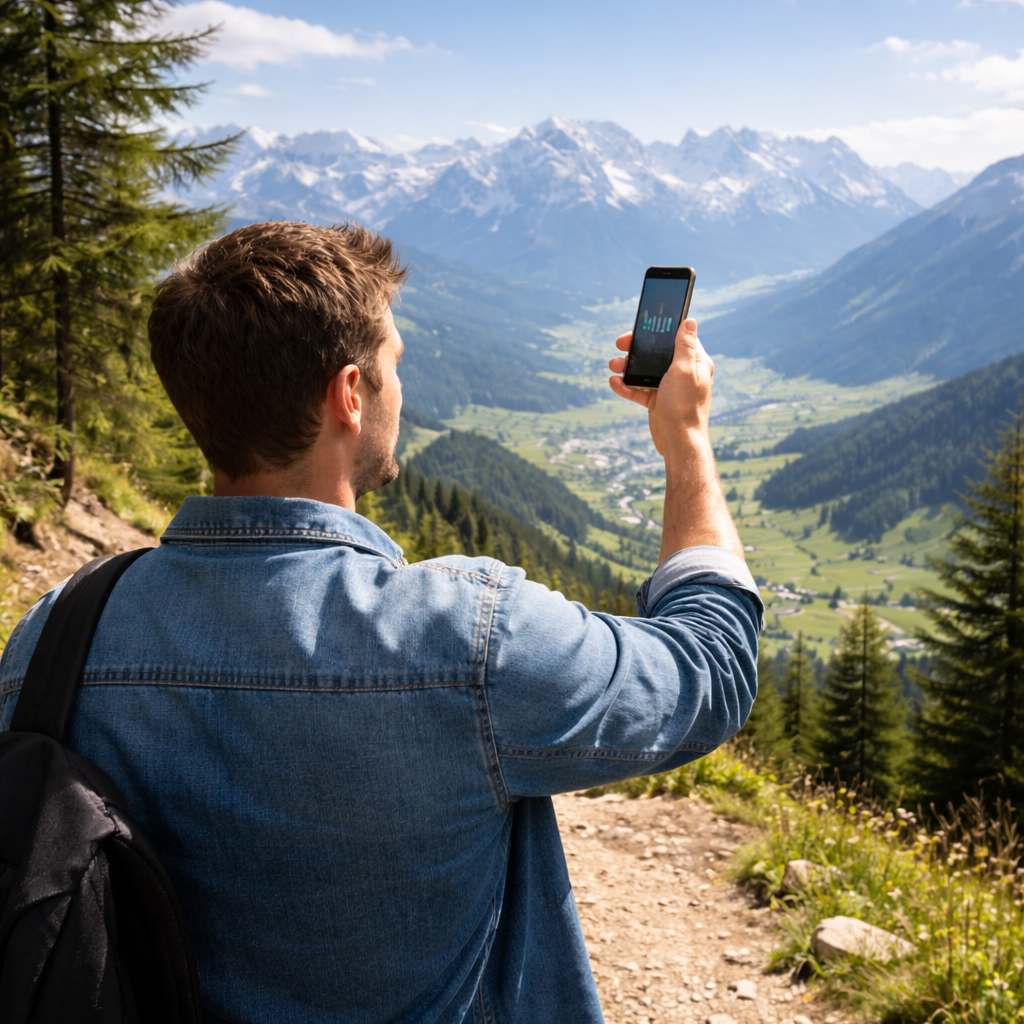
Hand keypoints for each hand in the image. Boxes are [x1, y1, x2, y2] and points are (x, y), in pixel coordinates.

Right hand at [608, 319, 713, 457]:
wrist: (679, 442)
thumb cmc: (684, 407)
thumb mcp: (684, 371)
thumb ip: (685, 346)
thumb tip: (690, 322)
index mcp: (694, 363)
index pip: (676, 338)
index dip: (658, 331)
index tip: (640, 328)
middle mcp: (682, 373)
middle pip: (657, 353)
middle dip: (637, 350)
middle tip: (620, 345)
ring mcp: (669, 387)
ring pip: (645, 371)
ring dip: (628, 367)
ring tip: (613, 366)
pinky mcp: (657, 400)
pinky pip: (639, 389)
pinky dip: (626, 386)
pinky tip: (615, 383)